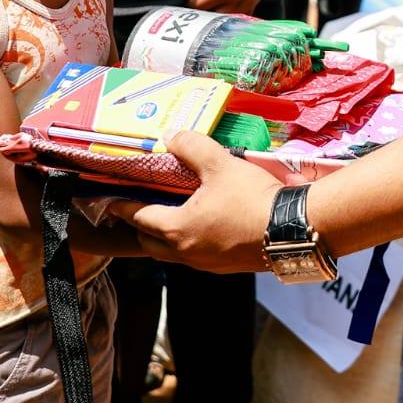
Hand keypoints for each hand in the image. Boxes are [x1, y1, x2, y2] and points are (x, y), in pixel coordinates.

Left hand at [110, 130, 278, 271]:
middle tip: (138, 209)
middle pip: (150, 244)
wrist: (294, 230)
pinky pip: (196, 256)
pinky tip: (203, 226)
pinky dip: (190, 242)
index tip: (109, 202)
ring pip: (174, 253)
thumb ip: (191, 147)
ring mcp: (207, 264)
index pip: (139, 218)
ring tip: (170, 217)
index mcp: (178, 229)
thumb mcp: (220, 164)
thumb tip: (171, 136)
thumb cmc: (252, 198)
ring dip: (166, 238)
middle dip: (141, 227)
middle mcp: (187, 253)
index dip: (122, 207)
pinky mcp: (226, 267)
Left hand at [183, 0, 282, 12]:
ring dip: (212, 15)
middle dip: (199, 11)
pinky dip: (226, 17)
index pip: (199, 5)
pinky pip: (236, 19)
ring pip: (223, 20)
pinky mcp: (252, 5)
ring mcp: (245, 5)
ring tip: (207, 3)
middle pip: (209, 17)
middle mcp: (235, 2)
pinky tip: (222, 7)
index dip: (188, 1)